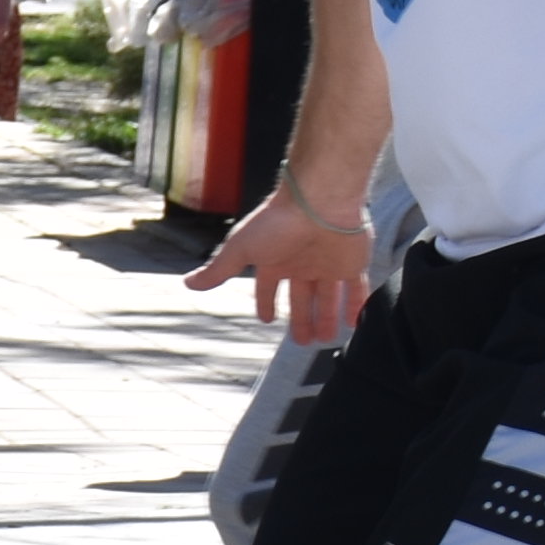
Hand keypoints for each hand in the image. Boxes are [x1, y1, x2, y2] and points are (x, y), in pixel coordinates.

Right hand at [188, 180, 377, 347]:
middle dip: (301, 319)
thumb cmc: (276, 223)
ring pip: (328, 297)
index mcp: (274, 261)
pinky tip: (355, 322)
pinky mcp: (352, 263)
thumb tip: (187, 284)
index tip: (268, 320)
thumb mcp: (240, 250)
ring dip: (327, 317)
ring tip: (326, 338)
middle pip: (301, 298)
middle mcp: (301, 263)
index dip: (267, 304)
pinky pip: (356, 288)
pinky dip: (356, 305)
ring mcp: (327, 263)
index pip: (268, 287)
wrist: (318, 203)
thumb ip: (218, 270)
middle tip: (303, 341)